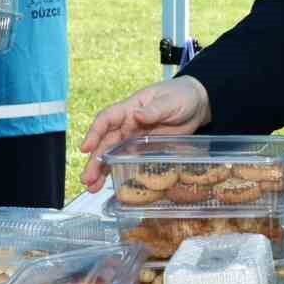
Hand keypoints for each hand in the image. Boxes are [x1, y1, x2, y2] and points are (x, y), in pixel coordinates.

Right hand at [79, 76, 210, 189]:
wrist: (197, 104)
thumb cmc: (182, 96)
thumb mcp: (170, 101)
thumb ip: (155, 109)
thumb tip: (137, 115)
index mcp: (131, 108)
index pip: (107, 119)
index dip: (95, 133)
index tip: (86, 148)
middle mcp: (128, 124)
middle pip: (106, 142)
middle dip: (95, 160)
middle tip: (87, 179)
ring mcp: (135, 138)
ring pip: (113, 154)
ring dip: (102, 169)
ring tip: (92, 187)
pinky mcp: (145, 149)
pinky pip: (128, 160)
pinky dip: (119, 171)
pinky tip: (112, 184)